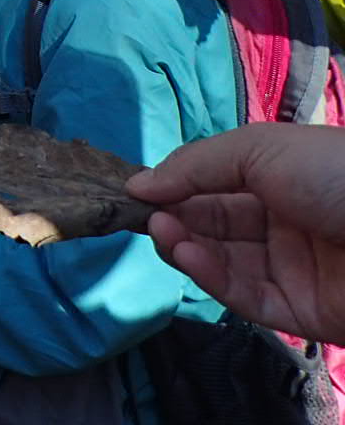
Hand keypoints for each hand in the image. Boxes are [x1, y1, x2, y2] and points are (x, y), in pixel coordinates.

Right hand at [127, 123, 344, 343]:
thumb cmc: (333, 172)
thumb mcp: (258, 149)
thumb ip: (194, 166)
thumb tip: (137, 184)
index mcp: (276, 179)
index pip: (210, 187)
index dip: (172, 189)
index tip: (133, 191)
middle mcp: (280, 223)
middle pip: (210, 225)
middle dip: (173, 219)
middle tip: (144, 216)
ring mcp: (289, 268)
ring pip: (221, 262)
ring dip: (184, 247)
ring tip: (162, 232)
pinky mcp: (297, 310)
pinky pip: (245, 296)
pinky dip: (210, 277)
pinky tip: (186, 254)